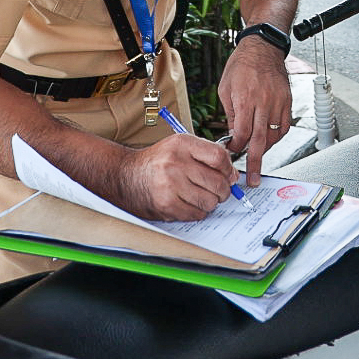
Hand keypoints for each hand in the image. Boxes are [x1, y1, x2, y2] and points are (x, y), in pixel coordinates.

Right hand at [117, 133, 235, 221]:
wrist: (126, 176)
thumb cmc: (157, 161)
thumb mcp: (180, 146)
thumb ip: (207, 155)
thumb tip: (233, 176)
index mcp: (181, 144)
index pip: (219, 157)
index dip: (228, 169)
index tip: (227, 174)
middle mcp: (175, 163)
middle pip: (218, 182)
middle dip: (223, 190)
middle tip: (218, 190)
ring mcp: (170, 185)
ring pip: (210, 201)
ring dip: (210, 202)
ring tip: (201, 196)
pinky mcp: (166, 205)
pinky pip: (196, 214)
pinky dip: (198, 211)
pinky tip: (189, 203)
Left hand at [216, 36, 291, 185]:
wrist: (263, 48)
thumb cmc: (241, 65)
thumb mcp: (226, 89)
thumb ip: (231, 114)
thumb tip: (232, 136)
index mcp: (245, 99)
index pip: (242, 134)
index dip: (236, 148)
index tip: (232, 154)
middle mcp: (263, 102)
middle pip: (260, 140)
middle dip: (255, 162)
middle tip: (253, 179)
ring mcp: (278, 102)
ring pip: (274, 135)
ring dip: (265, 148)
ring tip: (257, 154)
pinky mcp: (287, 101)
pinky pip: (284, 126)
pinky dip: (277, 136)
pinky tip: (269, 139)